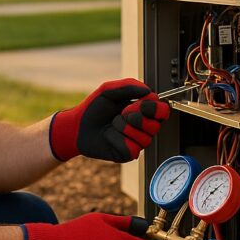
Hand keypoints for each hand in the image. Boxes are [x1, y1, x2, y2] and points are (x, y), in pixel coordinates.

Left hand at [49, 78, 169, 161]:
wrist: (76, 127)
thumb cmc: (92, 109)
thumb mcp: (108, 90)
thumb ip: (128, 86)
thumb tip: (148, 91)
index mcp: (142, 111)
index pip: (162, 110)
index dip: (153, 107)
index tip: (139, 103)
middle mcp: (143, 127)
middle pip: (156, 125)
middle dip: (137, 117)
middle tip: (122, 113)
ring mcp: (137, 141)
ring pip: (145, 138)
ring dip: (124, 127)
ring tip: (113, 124)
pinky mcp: (128, 154)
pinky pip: (132, 148)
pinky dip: (117, 139)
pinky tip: (109, 136)